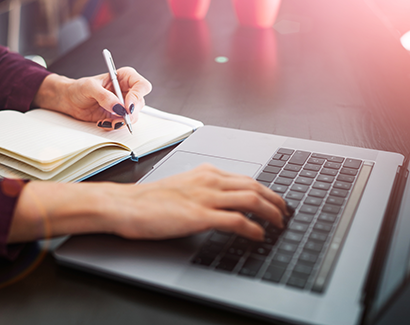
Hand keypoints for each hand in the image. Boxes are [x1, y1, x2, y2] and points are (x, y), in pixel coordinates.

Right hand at [7, 164, 287, 242]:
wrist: (124, 204)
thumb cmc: (146, 200)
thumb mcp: (180, 188)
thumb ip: (200, 191)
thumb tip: (217, 203)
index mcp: (205, 172)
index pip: (246, 179)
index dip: (266, 191)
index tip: (275, 201)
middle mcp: (209, 180)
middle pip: (255, 186)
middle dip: (276, 200)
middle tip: (285, 213)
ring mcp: (205, 197)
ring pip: (252, 199)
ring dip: (271, 213)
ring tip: (279, 224)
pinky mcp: (199, 215)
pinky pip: (237, 220)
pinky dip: (253, 228)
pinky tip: (259, 236)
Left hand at [32, 68, 151, 129]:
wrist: (69, 100)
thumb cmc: (79, 88)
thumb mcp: (89, 88)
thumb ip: (104, 96)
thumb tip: (117, 106)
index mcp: (124, 77)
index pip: (141, 85)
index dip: (137, 96)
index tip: (127, 106)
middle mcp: (126, 91)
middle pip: (140, 103)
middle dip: (130, 112)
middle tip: (119, 117)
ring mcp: (123, 105)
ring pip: (133, 115)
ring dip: (121, 121)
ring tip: (106, 121)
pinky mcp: (117, 116)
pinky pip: (122, 124)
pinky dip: (114, 126)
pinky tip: (103, 122)